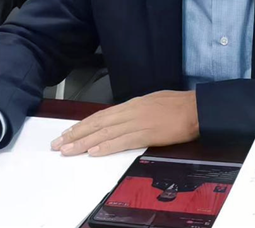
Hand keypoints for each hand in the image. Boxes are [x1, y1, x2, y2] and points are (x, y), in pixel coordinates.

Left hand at [51, 90, 198, 156]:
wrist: (197, 108)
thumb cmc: (178, 104)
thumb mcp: (152, 101)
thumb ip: (136, 110)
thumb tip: (124, 117)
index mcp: (132, 104)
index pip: (101, 115)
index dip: (82, 125)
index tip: (67, 133)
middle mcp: (130, 111)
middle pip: (97, 124)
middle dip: (76, 135)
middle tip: (58, 144)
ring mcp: (138, 122)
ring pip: (105, 133)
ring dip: (84, 143)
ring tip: (68, 151)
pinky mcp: (147, 134)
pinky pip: (123, 141)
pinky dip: (107, 147)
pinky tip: (94, 152)